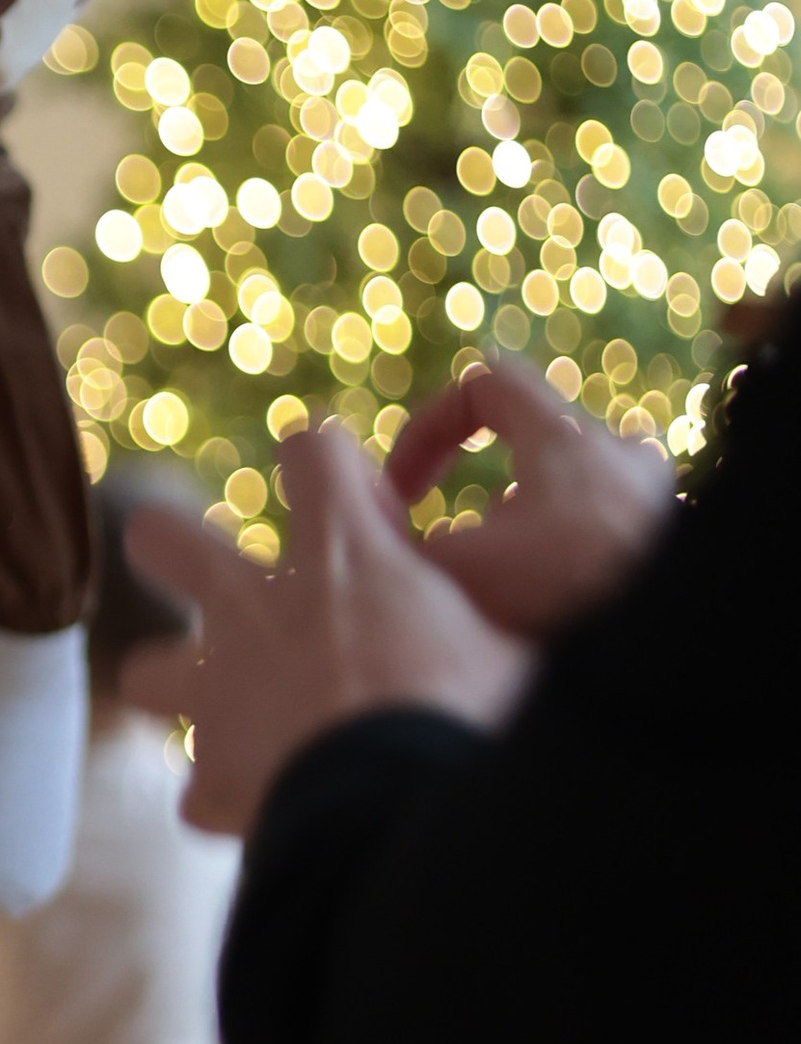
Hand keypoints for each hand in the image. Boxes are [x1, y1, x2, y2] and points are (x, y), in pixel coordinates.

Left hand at [118, 420, 533, 837]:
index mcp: (341, 553)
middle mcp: (255, 609)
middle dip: (173, 548)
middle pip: (162, 538)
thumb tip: (545, 613)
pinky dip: (227, 800)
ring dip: (183, 692)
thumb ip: (491, 617)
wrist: (416, 813)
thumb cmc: (483, 714)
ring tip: (229, 718)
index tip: (366, 504)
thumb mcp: (511, 642)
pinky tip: (264, 814)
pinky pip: (199, 791)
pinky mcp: (214, 780)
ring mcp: (219, 695)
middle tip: (223, 582)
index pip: (312, 451)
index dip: (331, 467)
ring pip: (146, 675)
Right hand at [383, 360, 675, 639]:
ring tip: (499, 579)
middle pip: (528, 438)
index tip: (404, 490)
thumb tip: (374, 523)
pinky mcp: (670, 541)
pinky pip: (603, 523)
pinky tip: (546, 605)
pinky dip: (562, 549)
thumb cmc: (559, 609)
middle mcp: (620, 455)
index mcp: (565, 439)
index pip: (483, 384)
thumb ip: (399, 536)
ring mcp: (654, 498)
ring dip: (520, 521)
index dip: (426, 428)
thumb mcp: (449, 571)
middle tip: (456, 540)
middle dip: (478, 485)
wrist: (655, 658)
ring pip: (566, 487)